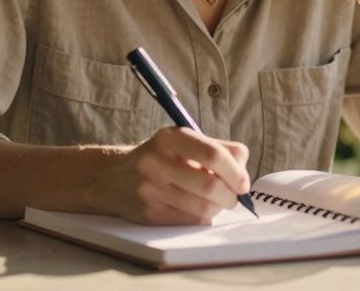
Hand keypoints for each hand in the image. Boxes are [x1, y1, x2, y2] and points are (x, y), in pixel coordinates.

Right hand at [98, 127, 250, 224]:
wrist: (115, 178)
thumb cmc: (161, 158)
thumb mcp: (184, 142)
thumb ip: (218, 148)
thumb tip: (243, 166)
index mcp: (170, 137)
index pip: (213, 155)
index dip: (236, 172)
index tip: (243, 183)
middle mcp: (156, 161)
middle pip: (210, 185)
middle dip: (230, 196)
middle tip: (233, 197)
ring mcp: (150, 188)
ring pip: (202, 208)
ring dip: (217, 208)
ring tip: (214, 202)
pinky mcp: (148, 213)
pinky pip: (189, 221)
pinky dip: (202, 218)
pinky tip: (197, 209)